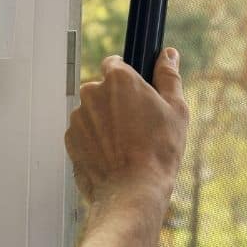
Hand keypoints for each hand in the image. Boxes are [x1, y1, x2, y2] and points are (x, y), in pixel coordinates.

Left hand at [66, 48, 188, 206]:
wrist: (132, 191)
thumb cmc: (158, 151)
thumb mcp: (176, 110)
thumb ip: (169, 77)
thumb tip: (168, 54)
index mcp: (118, 79)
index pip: (115, 64)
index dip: (127, 79)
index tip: (138, 94)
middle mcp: (92, 92)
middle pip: (103, 90)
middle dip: (117, 103)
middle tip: (139, 126)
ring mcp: (78, 117)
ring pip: (93, 113)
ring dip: (106, 123)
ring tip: (127, 146)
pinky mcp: (70, 139)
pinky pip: (84, 133)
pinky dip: (96, 141)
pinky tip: (114, 157)